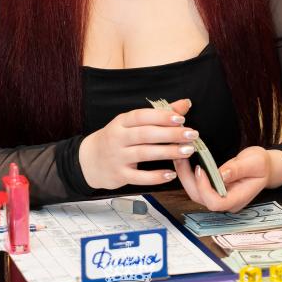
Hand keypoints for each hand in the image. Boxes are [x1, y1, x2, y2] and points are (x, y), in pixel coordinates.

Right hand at [79, 98, 196, 189]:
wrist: (89, 161)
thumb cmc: (116, 138)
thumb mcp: (131, 123)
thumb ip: (159, 114)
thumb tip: (185, 103)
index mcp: (121, 122)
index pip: (141, 116)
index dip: (160, 116)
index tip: (180, 118)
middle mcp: (118, 138)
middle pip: (145, 134)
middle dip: (170, 134)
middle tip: (191, 135)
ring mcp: (117, 157)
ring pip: (144, 154)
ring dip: (168, 152)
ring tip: (187, 151)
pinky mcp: (119, 175)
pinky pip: (139, 177)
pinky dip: (156, 176)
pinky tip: (171, 174)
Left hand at [175, 146, 281, 211]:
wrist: (266, 167)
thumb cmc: (262, 165)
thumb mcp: (254, 162)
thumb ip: (237, 169)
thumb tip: (221, 174)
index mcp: (238, 198)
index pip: (216, 202)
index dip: (204, 188)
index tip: (200, 168)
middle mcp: (226, 201)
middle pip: (201, 199)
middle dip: (188, 180)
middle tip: (180, 158)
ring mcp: (220, 196)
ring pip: (196, 193)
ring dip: (185, 176)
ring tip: (179, 156)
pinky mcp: (214, 189)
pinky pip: (198, 185)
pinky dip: (189, 173)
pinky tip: (184, 159)